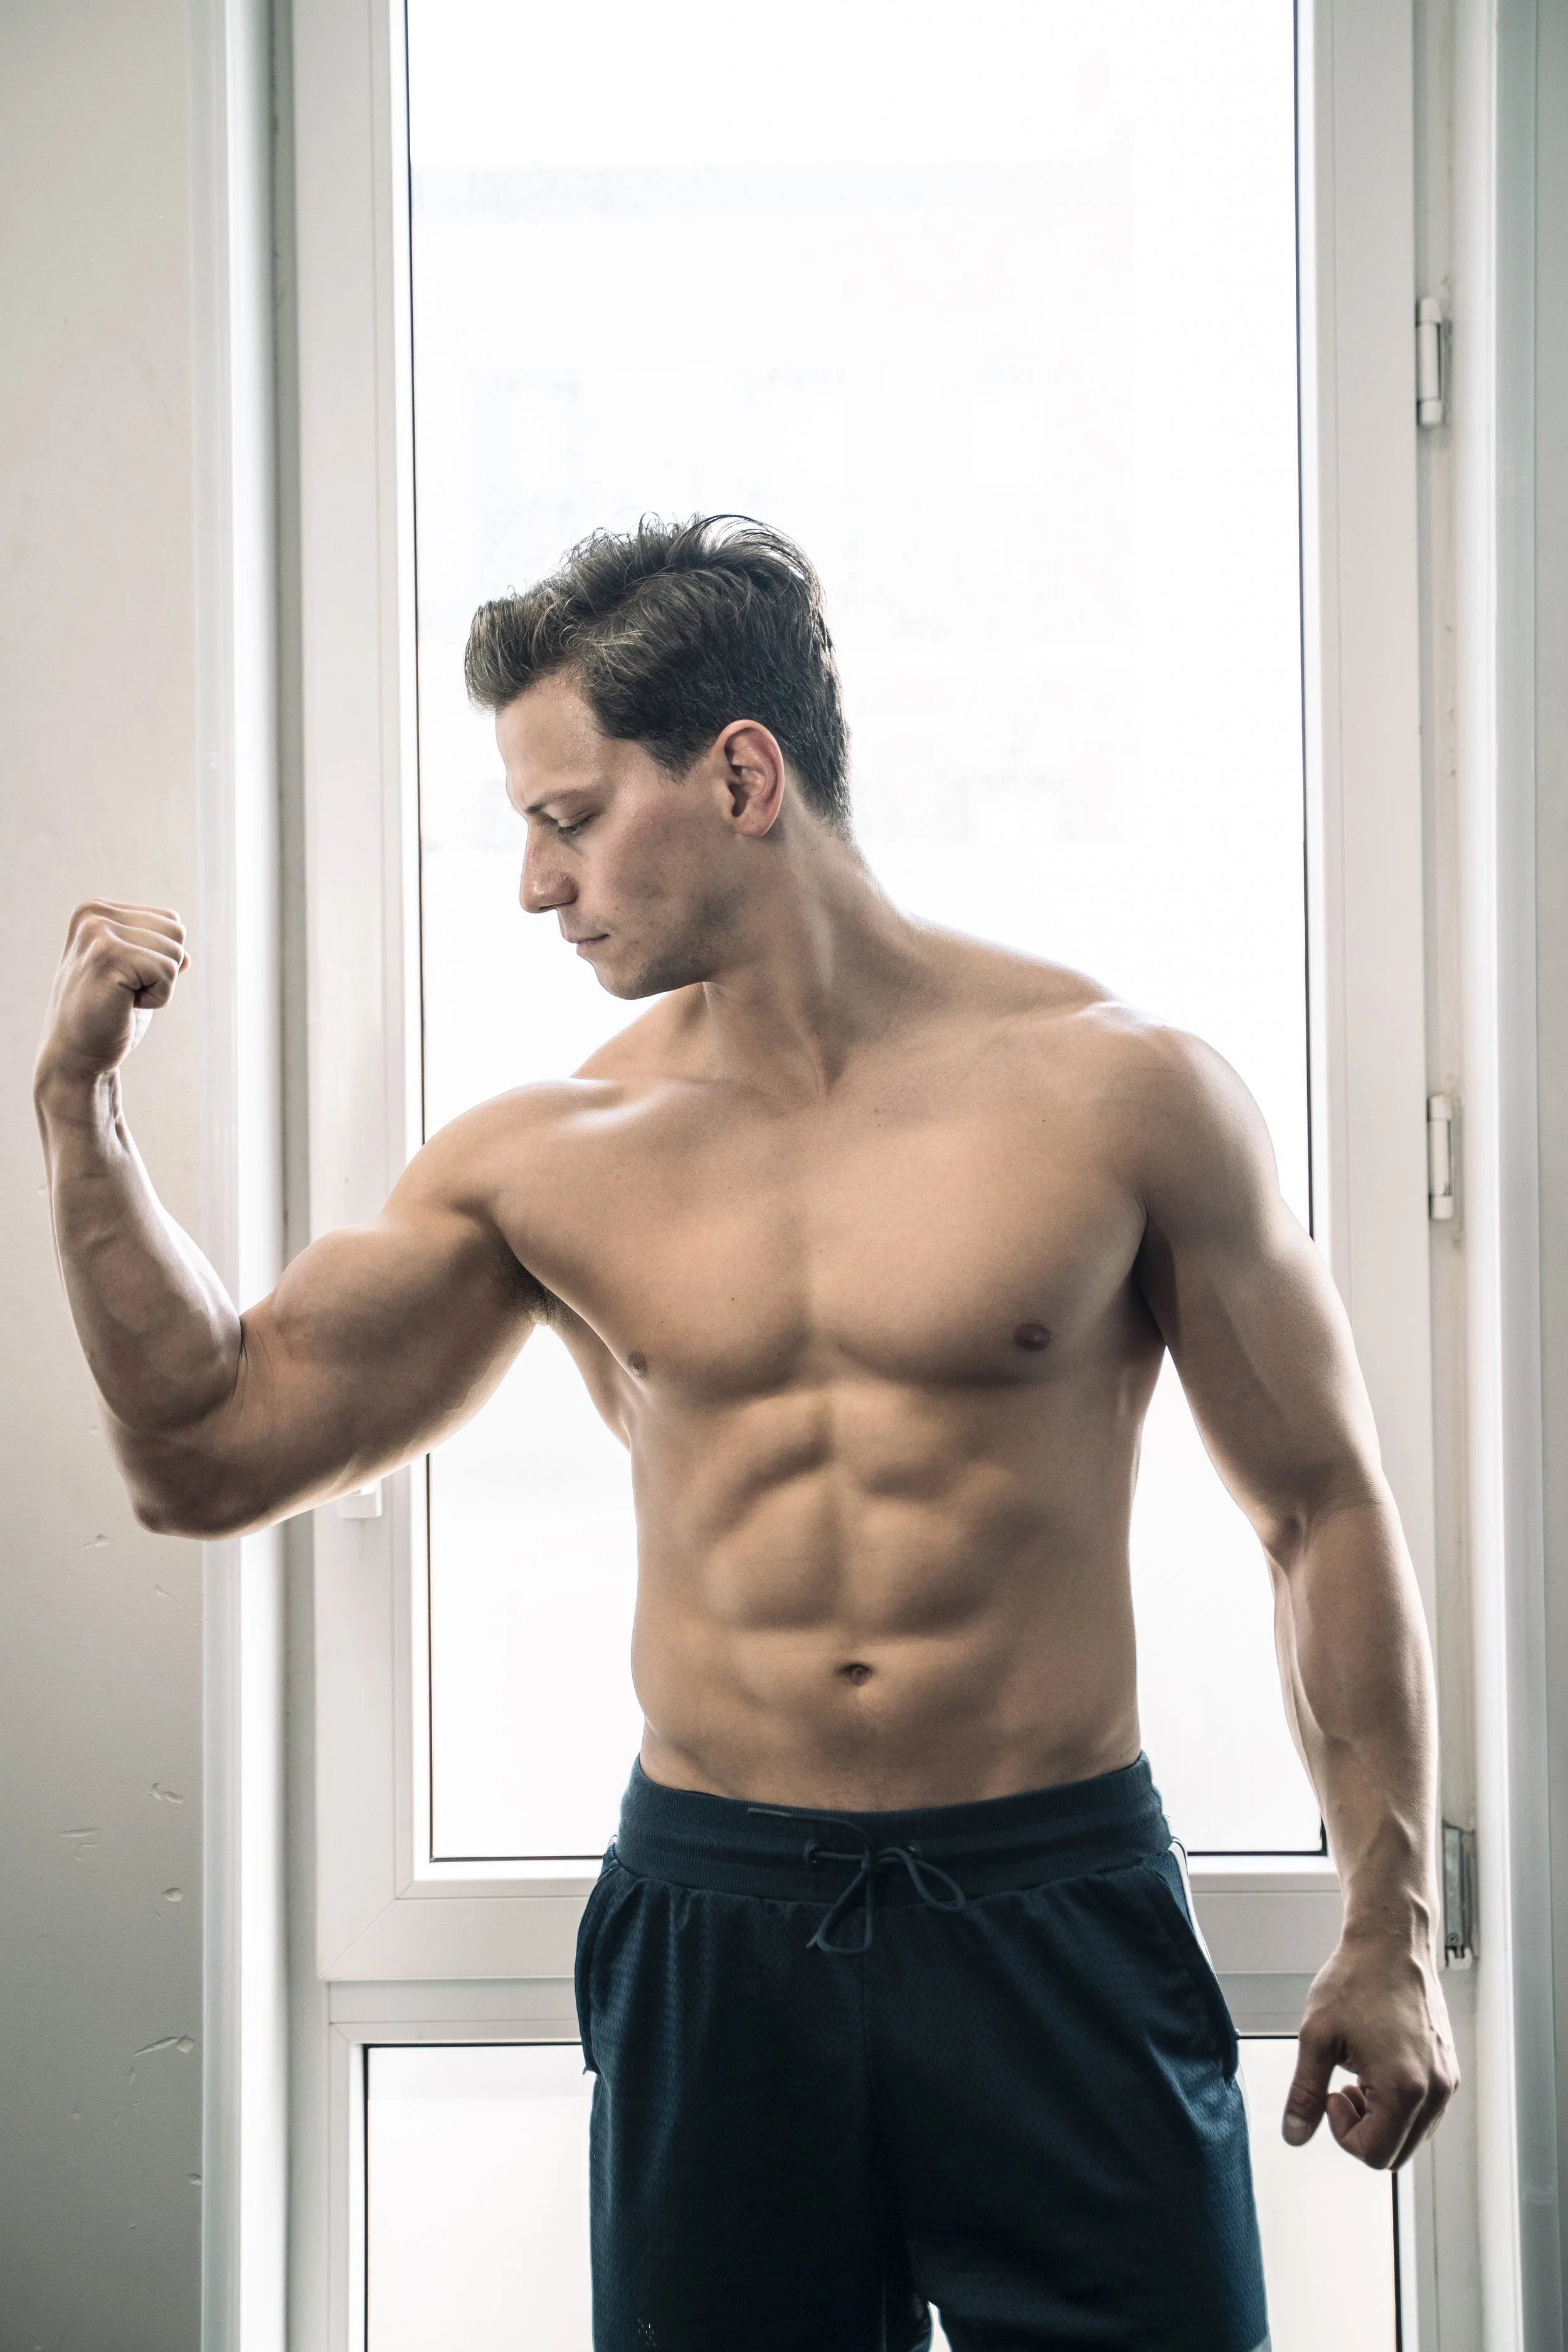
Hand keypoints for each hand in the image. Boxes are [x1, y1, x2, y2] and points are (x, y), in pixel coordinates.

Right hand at [34, 901, 189, 1095]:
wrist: (77, 1055)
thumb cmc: (107, 1015)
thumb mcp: (132, 973)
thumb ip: (153, 952)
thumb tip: (186, 957)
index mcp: (96, 910)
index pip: (170, 921)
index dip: (160, 959)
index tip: (126, 980)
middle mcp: (93, 915)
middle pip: (176, 932)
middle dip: (164, 970)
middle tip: (126, 992)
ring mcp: (97, 933)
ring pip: (175, 952)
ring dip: (160, 985)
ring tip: (124, 999)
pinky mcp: (107, 956)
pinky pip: (167, 971)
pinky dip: (158, 998)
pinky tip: (126, 1006)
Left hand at [1283, 1928, 1457, 2167]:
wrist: (1390, 1942)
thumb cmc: (1357, 1979)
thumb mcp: (1317, 2037)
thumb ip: (1305, 2093)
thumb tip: (1294, 2134)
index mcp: (1404, 2088)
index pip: (1375, 2155)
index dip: (1343, 2134)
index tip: (1331, 2095)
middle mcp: (1434, 2090)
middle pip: (1396, 2153)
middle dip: (1362, 2131)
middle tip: (1342, 2090)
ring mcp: (1446, 2080)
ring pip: (1412, 2135)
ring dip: (1381, 2119)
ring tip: (1359, 2074)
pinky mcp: (1448, 2069)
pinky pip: (1425, 2112)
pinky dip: (1398, 2105)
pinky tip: (1377, 2068)